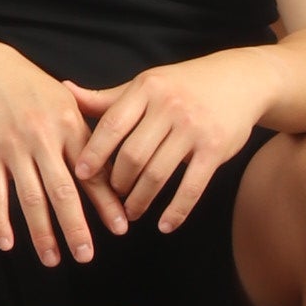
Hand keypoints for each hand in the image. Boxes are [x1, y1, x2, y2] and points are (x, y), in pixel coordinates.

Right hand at [0, 41, 125, 263]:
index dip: (106, 203)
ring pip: (29, 198)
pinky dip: (0, 220)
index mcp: (68, 126)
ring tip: (52, 260)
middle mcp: (42, 138)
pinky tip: (8, 244)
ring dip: (42, 232)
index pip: (92, 172)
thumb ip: (91, 139)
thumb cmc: (35, 91)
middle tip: (86, 256)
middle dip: (75, 227)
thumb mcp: (68, 105)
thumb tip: (120, 177)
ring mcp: (12, 147)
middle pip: (62, 191)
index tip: (121, 229)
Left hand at [72, 51, 271, 231]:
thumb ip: (107, 97)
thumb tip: (65, 89)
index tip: (79, 174)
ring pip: (158, 173)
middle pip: (133, 154)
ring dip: (141, 199)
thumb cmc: (181, 85)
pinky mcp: (215, 149)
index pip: (112, 124)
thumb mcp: (144, 84)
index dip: (94, 152)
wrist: (239, 80)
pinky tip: (165, 225)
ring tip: (131, 211)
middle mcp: (168, 107)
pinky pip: (192, 186)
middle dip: (118, 182)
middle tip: (110, 197)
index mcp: (145, 89)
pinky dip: (177, 210)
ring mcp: (193, 128)